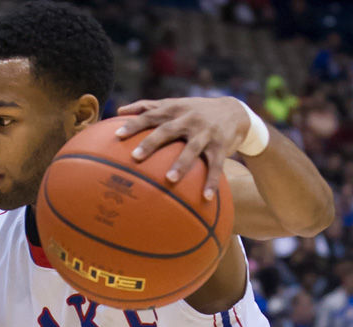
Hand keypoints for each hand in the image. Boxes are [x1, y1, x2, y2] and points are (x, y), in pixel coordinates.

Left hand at [115, 97, 249, 199]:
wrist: (235, 110)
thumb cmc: (194, 110)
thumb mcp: (174, 104)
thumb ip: (147, 106)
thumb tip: (118, 111)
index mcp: (174, 109)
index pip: (150, 115)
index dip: (134, 124)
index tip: (117, 135)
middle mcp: (189, 119)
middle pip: (167, 130)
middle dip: (151, 143)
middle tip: (135, 157)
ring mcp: (205, 132)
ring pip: (192, 149)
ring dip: (181, 164)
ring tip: (169, 179)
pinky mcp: (221, 146)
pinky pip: (216, 165)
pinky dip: (212, 181)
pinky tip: (206, 197)